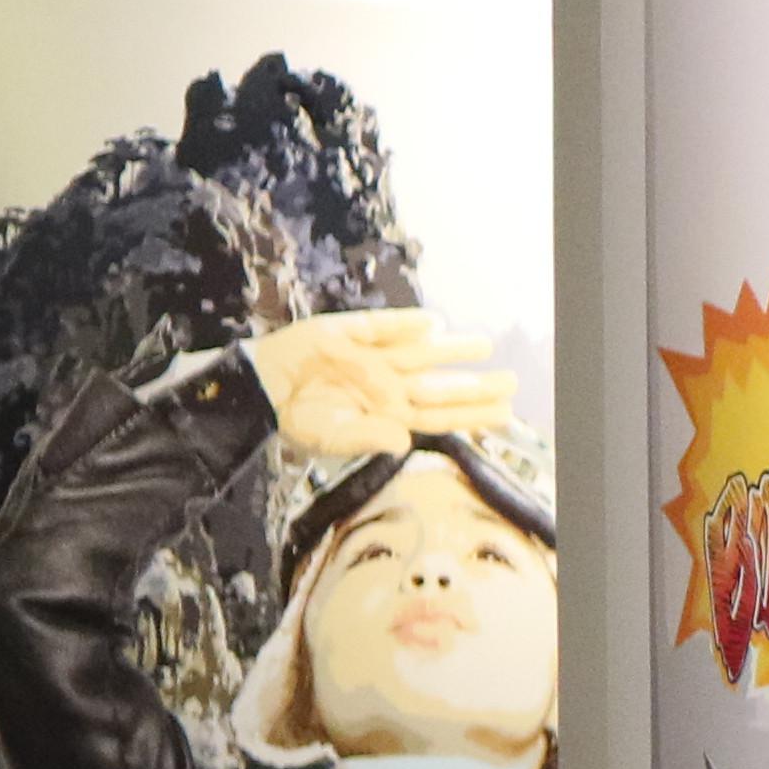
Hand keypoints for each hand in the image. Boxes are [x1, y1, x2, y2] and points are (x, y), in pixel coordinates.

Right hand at [246, 307, 510, 462]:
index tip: (505, 413)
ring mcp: (370, 357)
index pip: (438, 416)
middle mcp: (387, 384)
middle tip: (512, 382)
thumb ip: (365, 439)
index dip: (471, 415)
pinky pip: (380, 327)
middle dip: (474, 385)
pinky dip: (404, 325)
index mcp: (387, 413)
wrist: (256, 388)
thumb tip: (403, 443)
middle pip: (438, 385)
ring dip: (451, 349)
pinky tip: (432, 324)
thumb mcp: (329, 437)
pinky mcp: (348, 332)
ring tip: (485, 345)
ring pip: (419, 353)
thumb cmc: (297, 419)